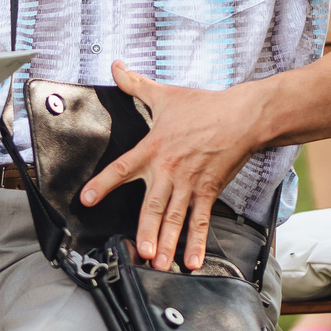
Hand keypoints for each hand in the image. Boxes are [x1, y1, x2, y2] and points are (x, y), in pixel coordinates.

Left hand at [77, 62, 266, 271]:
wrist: (243, 116)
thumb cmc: (204, 107)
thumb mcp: (165, 94)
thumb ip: (135, 84)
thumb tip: (116, 66)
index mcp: (153, 149)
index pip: (122, 168)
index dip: (103, 184)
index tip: (87, 199)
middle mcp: (169, 170)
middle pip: (153, 205)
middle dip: (147, 230)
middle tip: (140, 253)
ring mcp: (190, 183)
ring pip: (175, 217)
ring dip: (168, 242)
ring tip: (159, 264)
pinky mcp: (209, 191)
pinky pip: (201, 220)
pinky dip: (197, 242)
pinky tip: (192, 262)